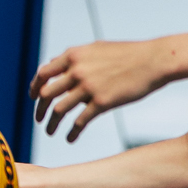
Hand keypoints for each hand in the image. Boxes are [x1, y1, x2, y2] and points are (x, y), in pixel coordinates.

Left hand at [31, 40, 170, 140]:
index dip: (35, 87)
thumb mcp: (97, 49)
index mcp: (73, 55)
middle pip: (46, 94)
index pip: (43, 73)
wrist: (154, 60)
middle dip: (39, 109)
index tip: (34, 98)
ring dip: (51, 124)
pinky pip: (79, 121)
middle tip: (39, 120)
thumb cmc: (129, 54)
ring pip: (59, 110)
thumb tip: (60, 64)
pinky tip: (70, 139)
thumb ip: (77, 58)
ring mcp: (88, 87)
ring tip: (50, 132)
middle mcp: (77, 70)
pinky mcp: (101, 102)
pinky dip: (72, 132)